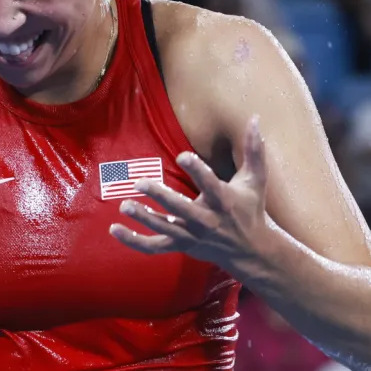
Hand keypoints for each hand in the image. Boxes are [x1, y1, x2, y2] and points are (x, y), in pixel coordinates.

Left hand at [110, 116, 270, 269]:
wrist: (251, 251)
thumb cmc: (251, 208)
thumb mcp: (256, 180)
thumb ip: (254, 149)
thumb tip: (255, 118)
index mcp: (224, 201)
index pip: (210, 184)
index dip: (196, 170)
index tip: (181, 155)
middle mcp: (207, 220)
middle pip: (181, 209)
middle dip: (160, 197)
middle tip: (139, 183)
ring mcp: (192, 235)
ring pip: (164, 229)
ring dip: (143, 218)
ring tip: (124, 206)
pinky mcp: (182, 245)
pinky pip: (154, 246)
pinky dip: (134, 241)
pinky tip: (114, 229)